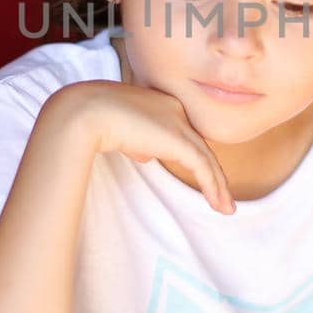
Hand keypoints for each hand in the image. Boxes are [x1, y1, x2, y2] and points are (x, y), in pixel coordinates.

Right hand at [62, 79, 235, 215]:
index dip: (195, 158)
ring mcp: (178, 122)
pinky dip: (212, 186)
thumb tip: (148, 154)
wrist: (87, 111)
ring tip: (225, 208)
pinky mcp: (178, 138)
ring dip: (218, 185)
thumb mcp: (122, 131)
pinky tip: (218, 203)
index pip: (185, 135)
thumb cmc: (94, 119)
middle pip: (200, 146)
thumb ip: (139, 141)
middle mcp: (175, 110)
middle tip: (222, 198)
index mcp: (162, 104)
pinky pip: (202, 166)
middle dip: (213, 173)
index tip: (201, 179)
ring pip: (206, 157)